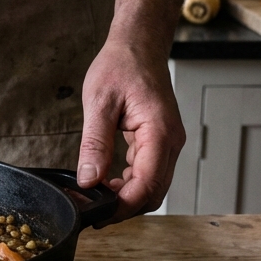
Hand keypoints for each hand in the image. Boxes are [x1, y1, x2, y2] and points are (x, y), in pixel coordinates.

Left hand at [78, 41, 185, 223]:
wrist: (139, 45)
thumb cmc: (121, 66)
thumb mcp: (99, 103)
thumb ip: (95, 144)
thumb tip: (89, 180)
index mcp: (159, 133)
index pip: (147, 185)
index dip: (123, 206)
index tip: (97, 214)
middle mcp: (171, 141)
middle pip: (154, 193)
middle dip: (125, 208)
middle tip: (92, 212)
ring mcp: (169, 143)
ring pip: (154, 186)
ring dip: (127, 198)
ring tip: (96, 198)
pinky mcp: (161, 142)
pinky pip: (150, 173)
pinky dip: (130, 184)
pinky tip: (108, 183)